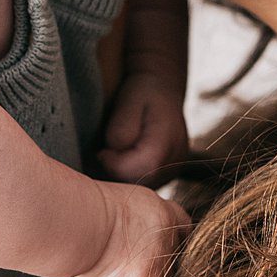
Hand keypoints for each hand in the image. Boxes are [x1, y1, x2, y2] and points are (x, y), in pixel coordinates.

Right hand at [73, 180, 191, 276]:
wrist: (73, 218)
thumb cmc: (80, 210)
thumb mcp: (116, 204)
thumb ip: (133, 222)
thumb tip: (126, 241)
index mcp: (159, 209)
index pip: (183, 227)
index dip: (168, 241)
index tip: (147, 248)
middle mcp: (166, 233)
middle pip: (173, 261)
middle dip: (150, 268)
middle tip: (119, 263)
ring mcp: (159, 259)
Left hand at [95, 71, 192, 187]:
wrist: (163, 89)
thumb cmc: (142, 92)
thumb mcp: (128, 100)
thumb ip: (121, 128)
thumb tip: (113, 151)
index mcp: (165, 143)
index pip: (130, 171)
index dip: (110, 163)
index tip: (102, 150)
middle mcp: (175, 161)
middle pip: (135, 183)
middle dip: (114, 171)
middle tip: (105, 152)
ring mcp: (174, 171)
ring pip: (140, 188)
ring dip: (122, 175)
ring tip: (115, 154)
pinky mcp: (170, 175)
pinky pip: (146, 185)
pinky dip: (131, 176)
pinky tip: (124, 160)